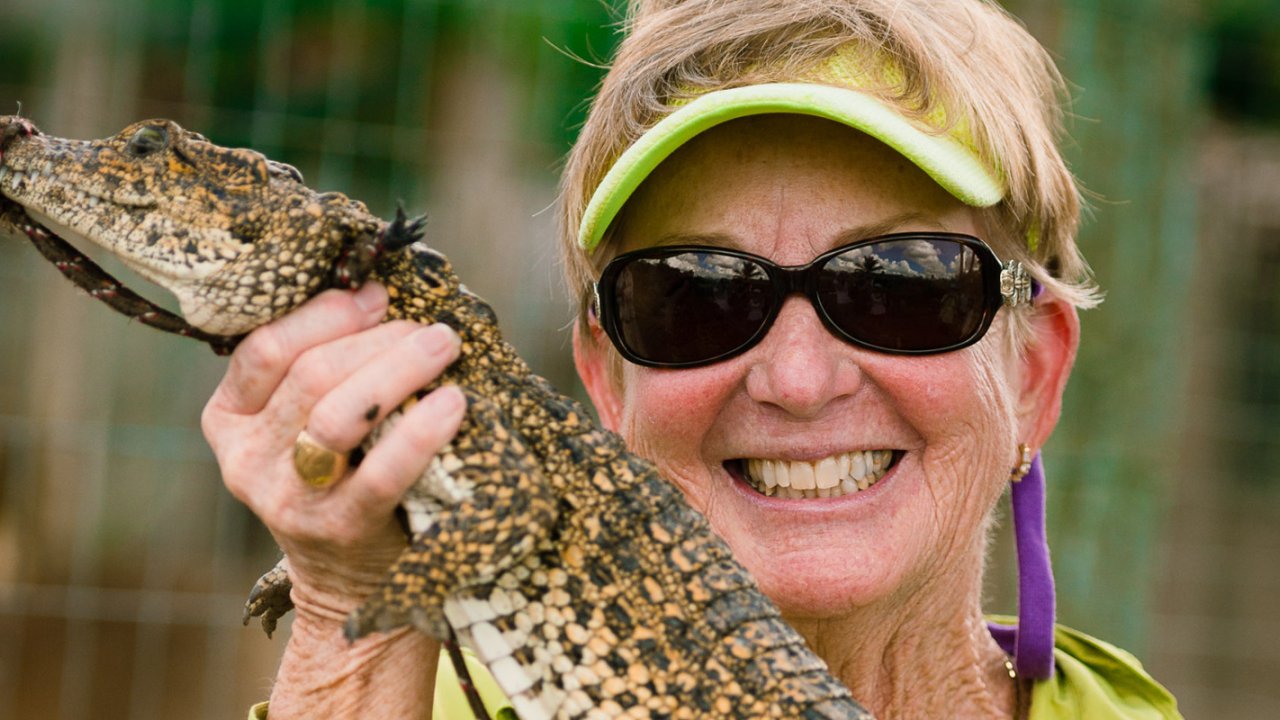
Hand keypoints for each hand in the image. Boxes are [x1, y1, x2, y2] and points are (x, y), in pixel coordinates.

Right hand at [202, 282, 460, 714]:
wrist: (350, 583)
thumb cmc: (342, 477)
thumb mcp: (310, 423)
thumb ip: (326, 366)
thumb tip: (378, 294)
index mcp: (229, 419)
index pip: (266, 349)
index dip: (326, 314)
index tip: (378, 296)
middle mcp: (245, 460)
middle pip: (309, 374)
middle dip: (377, 339)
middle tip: (431, 330)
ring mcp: (287, 500)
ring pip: (338, 414)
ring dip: (400, 370)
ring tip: (445, 348)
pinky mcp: (338, 530)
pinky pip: (381, 472)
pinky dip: (422, 431)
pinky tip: (456, 404)